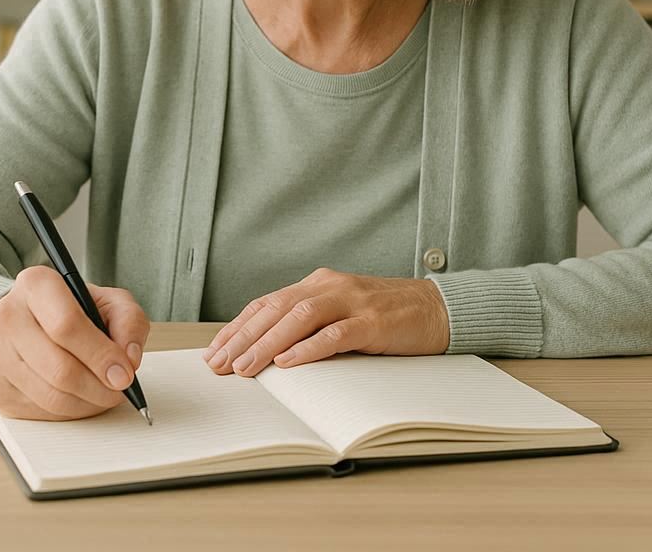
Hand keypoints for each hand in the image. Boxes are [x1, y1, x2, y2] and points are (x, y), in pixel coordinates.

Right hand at [0, 266, 149, 420]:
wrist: (29, 319)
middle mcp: (7, 315)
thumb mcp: (109, 301)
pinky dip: (67, 412)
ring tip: (102, 394)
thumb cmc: (72, 310)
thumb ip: (128, 321)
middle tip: (118, 389)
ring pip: (49, 396)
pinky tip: (78, 397)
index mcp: (35, 285)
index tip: (123, 374)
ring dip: (86, 403)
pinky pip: (37, 411)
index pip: (67, 326)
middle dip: (98, 387)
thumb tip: (128, 358)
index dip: (100, 355)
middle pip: (59, 368)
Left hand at [203, 268, 449, 377]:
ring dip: (268, 344)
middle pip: (276, 309)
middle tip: (220, 365)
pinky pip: (336, 334)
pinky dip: (310, 348)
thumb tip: (264, 352)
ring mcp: (353, 302)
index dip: (237, 327)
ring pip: (300, 318)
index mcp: (318, 284)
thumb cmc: (385, 316)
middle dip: (243, 338)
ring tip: (246, 367)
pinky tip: (289, 363)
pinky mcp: (373, 321)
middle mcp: (330, 286)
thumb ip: (307, 324)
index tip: (214, 352)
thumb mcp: (340, 313)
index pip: (267, 304)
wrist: (436, 308)